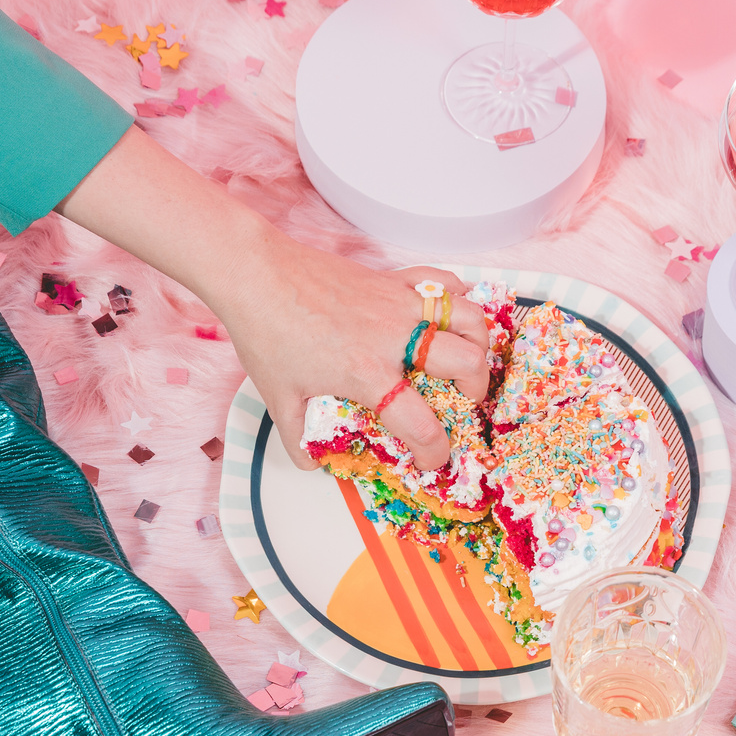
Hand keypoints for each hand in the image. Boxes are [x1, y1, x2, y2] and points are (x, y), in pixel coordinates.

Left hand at [57, 128, 488, 470]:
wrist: (256, 274)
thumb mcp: (278, 399)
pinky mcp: (393, 278)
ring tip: (467, 358)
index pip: (422, 425)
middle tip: (464, 401)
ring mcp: (399, 303)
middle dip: (477, 390)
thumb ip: (298, 439)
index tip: (431, 459)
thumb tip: (313, 462)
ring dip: (479, 342)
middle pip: (468, 363)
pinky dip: (456, 296)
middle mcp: (394, 337)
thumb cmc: (265, 334)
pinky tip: (449, 312)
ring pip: (469, 317)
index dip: (435, 452)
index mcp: (369, 374)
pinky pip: (441, 282)